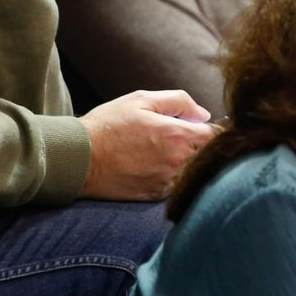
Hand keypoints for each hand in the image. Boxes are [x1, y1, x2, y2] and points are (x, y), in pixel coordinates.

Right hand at [78, 89, 220, 199]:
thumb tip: (204, 114)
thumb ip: (179, 102)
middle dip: (206, 147)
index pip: (218, 135)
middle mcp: (179, 161)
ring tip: (169, 154)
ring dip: (192, 164)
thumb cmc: (108, 125)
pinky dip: (177, 178)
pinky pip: (179, 186)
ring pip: (196, 173)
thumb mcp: (141, 100)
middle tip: (187, 140)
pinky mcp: (157, 196)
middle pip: (211, 156)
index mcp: (178, 135)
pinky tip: (159, 168)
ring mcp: (169, 181)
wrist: (77, 158)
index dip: (216, 130)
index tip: (205, 128)